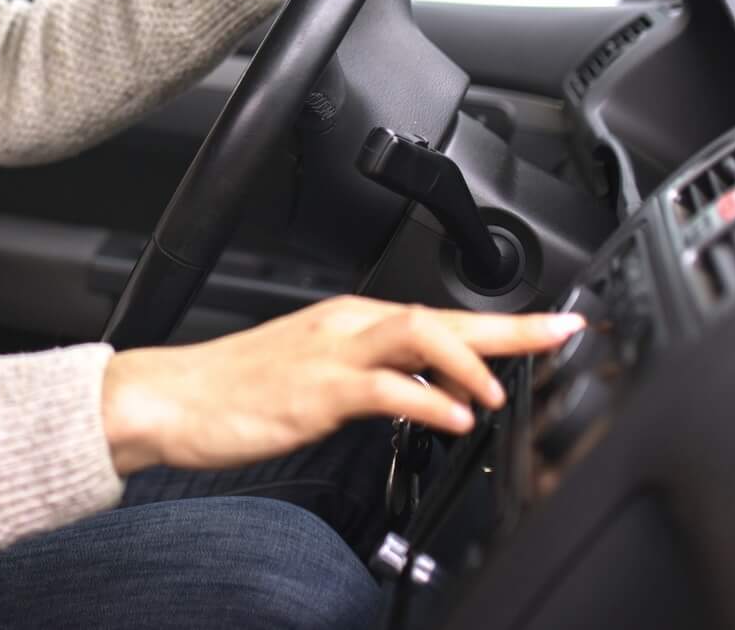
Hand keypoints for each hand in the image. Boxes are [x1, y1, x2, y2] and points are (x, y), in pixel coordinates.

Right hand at [99, 296, 582, 475]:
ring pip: (416, 335)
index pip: (441, 316)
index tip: (553, 329)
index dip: (504, 325)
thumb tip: (432, 399)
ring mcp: (330, 354)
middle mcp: (347, 326)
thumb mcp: (318, 381)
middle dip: (510, 328)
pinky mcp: (313, 389)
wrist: (171, 396)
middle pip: (442, 315)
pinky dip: (425, 401)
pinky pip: (381, 389)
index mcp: (351, 321)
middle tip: (563, 334)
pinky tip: (451, 418)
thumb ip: (377, 382)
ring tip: (500, 392)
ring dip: (470, 360)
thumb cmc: (235, 390)